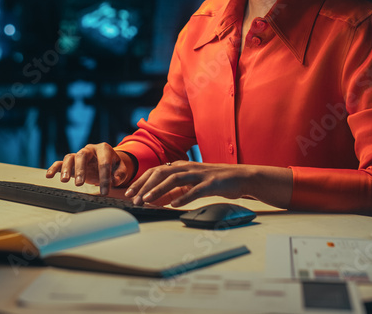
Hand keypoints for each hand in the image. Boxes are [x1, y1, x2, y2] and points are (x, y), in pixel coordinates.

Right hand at [45, 144, 134, 195]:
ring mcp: (79, 154)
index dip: (104, 178)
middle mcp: (90, 149)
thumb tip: (113, 180)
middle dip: (81, 170)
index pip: (104, 163)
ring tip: (64, 181)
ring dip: (66, 169)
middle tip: (79, 184)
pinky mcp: (72, 161)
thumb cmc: (115, 166)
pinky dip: (54, 168)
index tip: (104, 192)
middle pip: (82, 155)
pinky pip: (60, 162)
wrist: (108, 161)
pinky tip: (48, 175)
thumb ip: (120, 174)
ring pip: (70, 157)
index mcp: (104, 149)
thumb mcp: (121, 169)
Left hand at [124, 162, 253, 207]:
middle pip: (161, 173)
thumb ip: (175, 189)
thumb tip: (157, 199)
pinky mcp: (211, 183)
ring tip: (148, 199)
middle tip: (134, 198)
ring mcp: (200, 174)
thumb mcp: (192, 183)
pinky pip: (195, 190)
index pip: (156, 171)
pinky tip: (174, 205)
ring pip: (175, 179)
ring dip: (159, 189)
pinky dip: (183, 197)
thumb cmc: (215, 181)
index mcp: (182, 166)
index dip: (141, 181)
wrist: (241, 177)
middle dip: (145, 185)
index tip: (130, 192)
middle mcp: (188, 167)